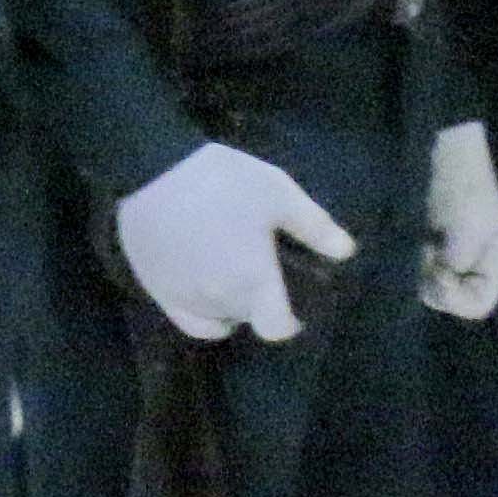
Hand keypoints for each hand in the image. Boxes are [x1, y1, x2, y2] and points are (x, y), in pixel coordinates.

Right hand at [111, 140, 356, 342]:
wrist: (151, 167)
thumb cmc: (220, 181)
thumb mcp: (277, 192)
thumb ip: (314, 226)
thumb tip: (346, 252)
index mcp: (254, 283)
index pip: (278, 329)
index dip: (289, 321)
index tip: (292, 303)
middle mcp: (220, 301)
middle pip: (247, 320)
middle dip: (257, 303)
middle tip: (257, 269)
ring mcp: (184, 298)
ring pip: (216, 319)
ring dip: (227, 305)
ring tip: (228, 273)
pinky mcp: (155, 288)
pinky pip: (185, 317)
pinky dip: (199, 310)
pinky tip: (201, 288)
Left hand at [418, 120, 497, 320]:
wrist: (440, 143)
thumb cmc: (461, 183)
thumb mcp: (468, 226)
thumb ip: (456, 261)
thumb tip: (436, 283)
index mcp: (495, 261)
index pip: (477, 305)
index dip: (452, 298)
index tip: (435, 272)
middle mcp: (474, 263)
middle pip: (450, 296)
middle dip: (430, 282)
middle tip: (419, 254)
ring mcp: (451, 252)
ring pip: (429, 282)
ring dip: (415, 270)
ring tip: (411, 243)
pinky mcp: (428, 240)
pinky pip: (417, 264)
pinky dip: (407, 258)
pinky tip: (401, 240)